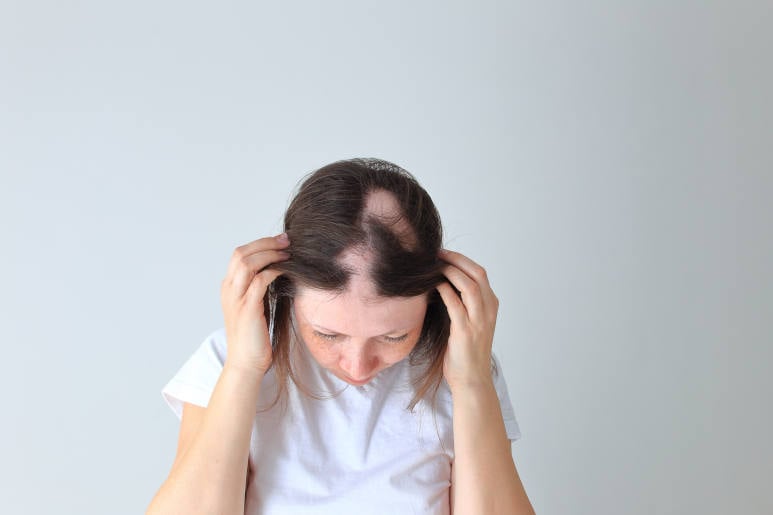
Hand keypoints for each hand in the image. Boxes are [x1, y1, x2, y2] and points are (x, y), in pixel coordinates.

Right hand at [220, 233, 289, 374]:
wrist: (246, 363)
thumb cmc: (255, 336)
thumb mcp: (256, 305)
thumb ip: (260, 287)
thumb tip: (278, 268)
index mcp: (229, 287)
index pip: (239, 254)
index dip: (260, 243)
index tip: (281, 241)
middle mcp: (228, 290)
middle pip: (241, 253)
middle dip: (265, 243)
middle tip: (287, 240)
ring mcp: (236, 299)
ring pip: (247, 263)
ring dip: (269, 253)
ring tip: (288, 252)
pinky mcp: (247, 309)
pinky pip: (260, 281)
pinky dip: (273, 271)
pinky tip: (286, 270)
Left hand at [436, 249, 498, 392]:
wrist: (471, 380)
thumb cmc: (465, 352)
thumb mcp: (470, 322)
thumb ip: (463, 303)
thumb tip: (441, 282)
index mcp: (491, 306)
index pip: (480, 273)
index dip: (461, 260)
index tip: (443, 254)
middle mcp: (489, 310)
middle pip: (477, 274)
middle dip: (456, 260)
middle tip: (437, 254)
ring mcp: (479, 321)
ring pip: (470, 286)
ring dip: (450, 272)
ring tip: (433, 266)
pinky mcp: (465, 331)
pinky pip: (455, 304)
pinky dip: (444, 290)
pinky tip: (433, 285)